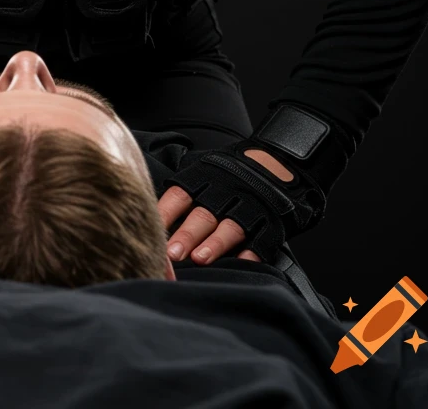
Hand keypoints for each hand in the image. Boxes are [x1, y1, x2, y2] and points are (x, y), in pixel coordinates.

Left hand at [158, 148, 293, 264]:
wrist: (278, 164)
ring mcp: (249, 209)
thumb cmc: (229, 175)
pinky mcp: (270, 224)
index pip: (180, 195)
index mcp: (205, 179)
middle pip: (203, 215)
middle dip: (187, 234)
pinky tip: (241, 263)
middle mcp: (225, 193)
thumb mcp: (205, 172)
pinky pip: (261, 240)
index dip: (166, 213)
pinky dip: (252, 253)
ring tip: (200, 259)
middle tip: (171, 254)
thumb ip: (183, 194)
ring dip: (215, 244)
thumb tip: (149, 216)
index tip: (152, 228)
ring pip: (230, 228)